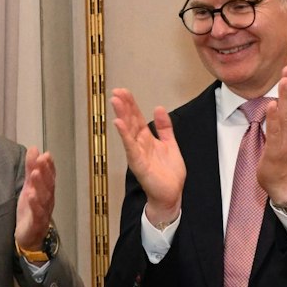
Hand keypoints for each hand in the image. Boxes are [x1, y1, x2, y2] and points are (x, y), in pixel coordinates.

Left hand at [15, 148, 56, 251]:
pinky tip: (30, 195)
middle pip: (48, 185)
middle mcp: (48, 201)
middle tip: (41, 159)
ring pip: (44, 198)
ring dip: (40, 185)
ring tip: (35, 173)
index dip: (49, 166)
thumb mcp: (29, 186)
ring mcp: (43, 212)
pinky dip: (35, 204)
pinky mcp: (36, 223)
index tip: (46, 155)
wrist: (30, 237)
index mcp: (46, 192)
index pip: (50, 177)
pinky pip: (37, 213)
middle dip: (45, 172)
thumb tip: (34, 149)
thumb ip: (31, 169)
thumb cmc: (31, 210)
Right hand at [111, 88, 184, 225]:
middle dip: (124, 106)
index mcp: (147, 139)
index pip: (136, 118)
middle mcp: (139, 145)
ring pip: (128, 131)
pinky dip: (124, 135)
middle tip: (116, 91)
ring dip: (122, 115)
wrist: (171, 194)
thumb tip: (159, 108)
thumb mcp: (170, 144)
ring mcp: (137, 154)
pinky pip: (130, 147)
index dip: (131, 104)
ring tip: (115, 101)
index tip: (123, 91)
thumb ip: (164, 127)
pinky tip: (119, 123)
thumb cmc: (168, 173)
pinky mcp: (138, 164)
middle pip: (130, 121)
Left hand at [257, 64, 286, 205]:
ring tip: (284, 81)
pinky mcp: (277, 151)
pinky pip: (276, 133)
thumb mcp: (286, 132)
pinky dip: (274, 119)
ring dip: (286, 97)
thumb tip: (284, 98)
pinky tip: (272, 106)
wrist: (285, 183)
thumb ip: (286, 116)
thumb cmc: (284, 157)